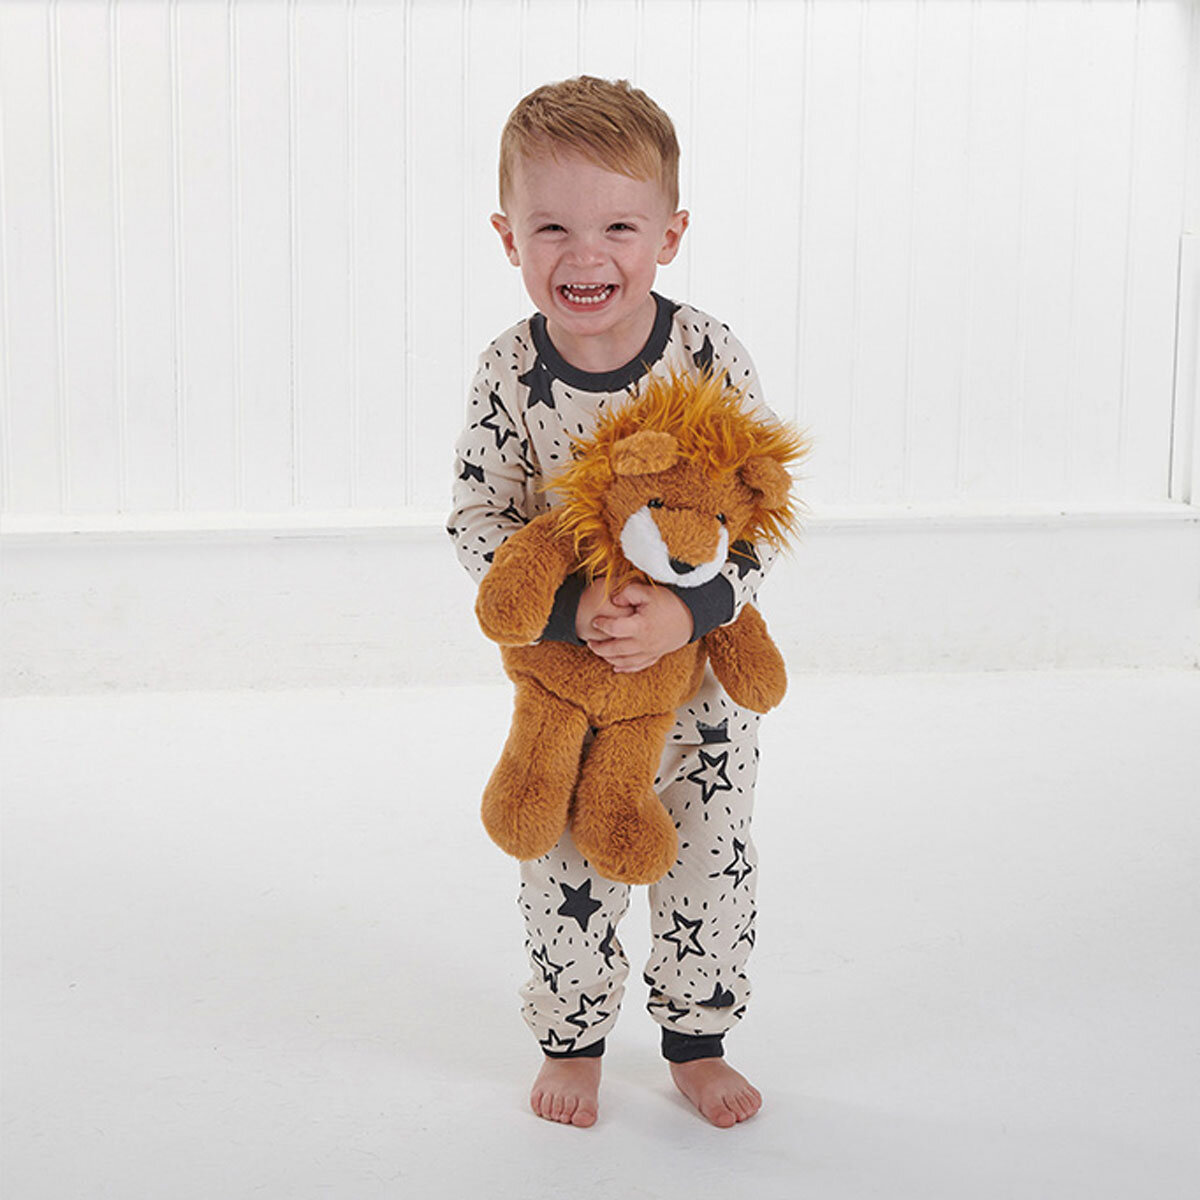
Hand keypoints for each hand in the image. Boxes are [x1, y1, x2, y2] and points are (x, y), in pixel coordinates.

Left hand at [578, 580, 693, 672]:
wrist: (693, 616)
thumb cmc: (671, 602)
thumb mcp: (649, 591)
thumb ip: (628, 592)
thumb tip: (613, 599)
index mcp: (641, 626)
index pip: (614, 629)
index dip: (602, 625)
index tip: (595, 621)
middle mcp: (644, 642)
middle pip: (615, 650)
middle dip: (599, 647)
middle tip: (589, 642)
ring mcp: (650, 652)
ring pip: (624, 661)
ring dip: (608, 658)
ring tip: (598, 651)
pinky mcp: (655, 655)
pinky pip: (638, 666)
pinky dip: (625, 668)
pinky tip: (616, 667)